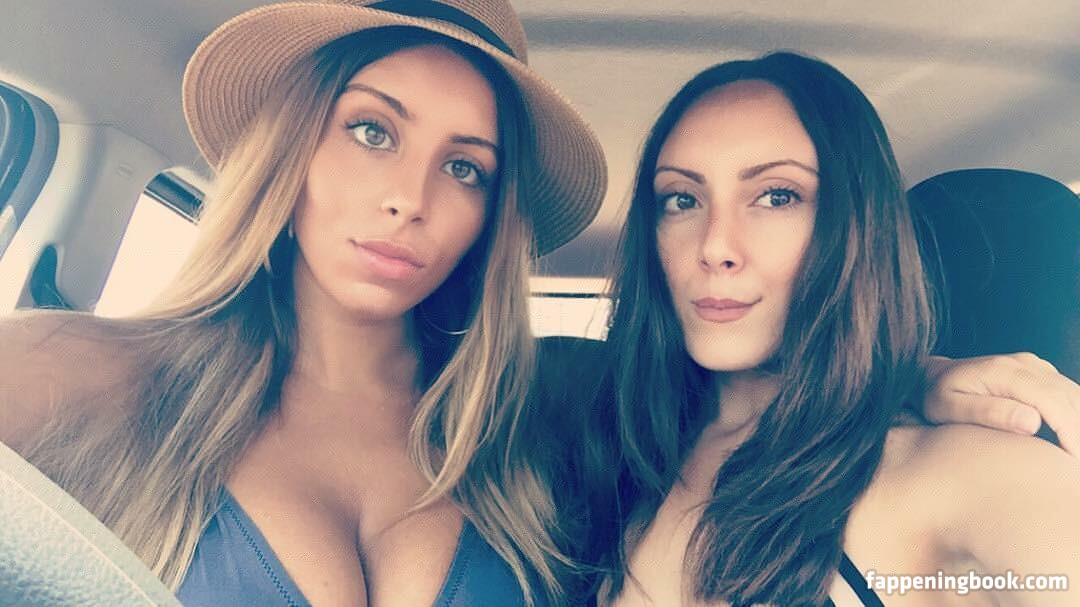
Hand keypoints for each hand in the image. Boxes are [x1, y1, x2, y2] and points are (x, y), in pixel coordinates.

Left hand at [922, 353, 1079, 455]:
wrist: (929, 376)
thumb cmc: (935, 397)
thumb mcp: (950, 407)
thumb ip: (988, 412)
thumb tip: (1032, 422)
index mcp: (1003, 372)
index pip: (1052, 402)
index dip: (1070, 432)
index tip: (1073, 461)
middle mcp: (1023, 364)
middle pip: (1068, 398)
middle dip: (1078, 432)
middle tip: (1075, 468)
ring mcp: (1032, 366)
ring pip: (1072, 394)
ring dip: (1079, 423)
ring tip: (1073, 455)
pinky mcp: (1037, 372)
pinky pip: (1067, 393)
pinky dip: (1075, 414)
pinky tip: (1071, 437)